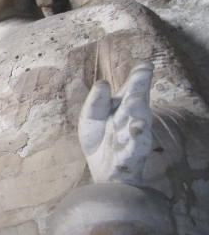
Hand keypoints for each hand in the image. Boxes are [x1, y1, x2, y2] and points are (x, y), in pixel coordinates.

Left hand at [78, 61, 153, 185]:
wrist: (102, 169)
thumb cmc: (99, 140)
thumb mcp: (90, 117)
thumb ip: (95, 101)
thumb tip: (102, 82)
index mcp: (122, 106)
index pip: (133, 89)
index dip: (139, 77)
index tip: (145, 65)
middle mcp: (132, 118)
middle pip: (137, 101)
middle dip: (139, 87)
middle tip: (143, 73)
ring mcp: (135, 135)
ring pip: (139, 120)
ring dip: (137, 110)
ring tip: (134, 98)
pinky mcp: (134, 153)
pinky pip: (136, 145)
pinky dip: (136, 137)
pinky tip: (137, 127)